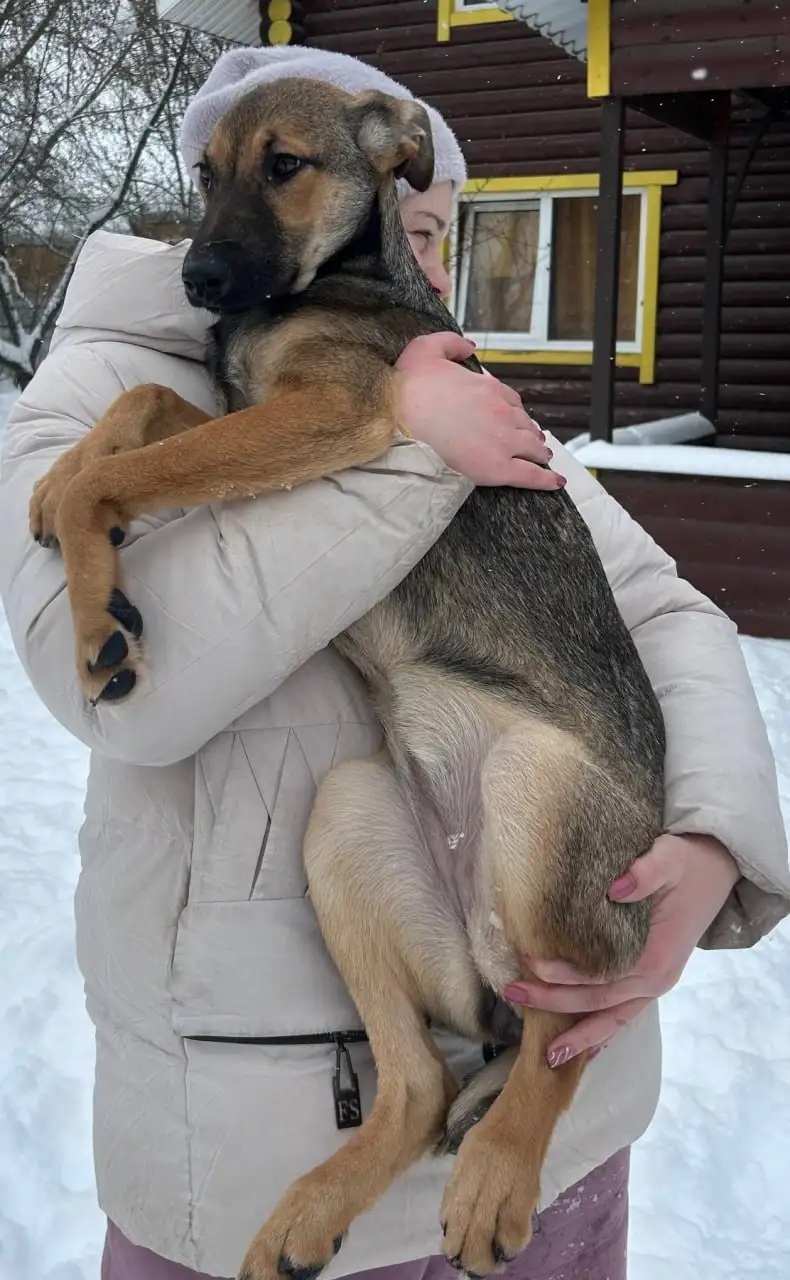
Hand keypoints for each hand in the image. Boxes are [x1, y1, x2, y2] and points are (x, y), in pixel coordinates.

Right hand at [394, 332, 564, 489]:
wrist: (397, 416)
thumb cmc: (407, 386)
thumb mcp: (426, 348)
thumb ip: (452, 343)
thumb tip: (470, 346)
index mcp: (488, 387)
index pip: (511, 401)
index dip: (513, 411)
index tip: (514, 418)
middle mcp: (501, 413)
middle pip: (524, 425)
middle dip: (529, 432)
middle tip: (532, 441)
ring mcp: (503, 441)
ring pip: (532, 448)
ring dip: (539, 452)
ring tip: (542, 458)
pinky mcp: (498, 468)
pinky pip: (530, 475)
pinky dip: (546, 480)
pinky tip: (555, 483)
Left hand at [503, 834, 740, 1065]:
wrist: (717, 872)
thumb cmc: (686, 864)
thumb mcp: (668, 858)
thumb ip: (646, 872)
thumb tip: (615, 889)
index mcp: (655, 956)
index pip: (600, 974)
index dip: (564, 973)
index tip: (530, 962)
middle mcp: (655, 980)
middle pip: (598, 1003)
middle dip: (555, 1004)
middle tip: (514, 996)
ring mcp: (655, 985)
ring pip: (613, 1020)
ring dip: (580, 1037)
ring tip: (548, 1057)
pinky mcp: (652, 981)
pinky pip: (624, 1015)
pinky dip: (604, 1033)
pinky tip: (585, 1051)